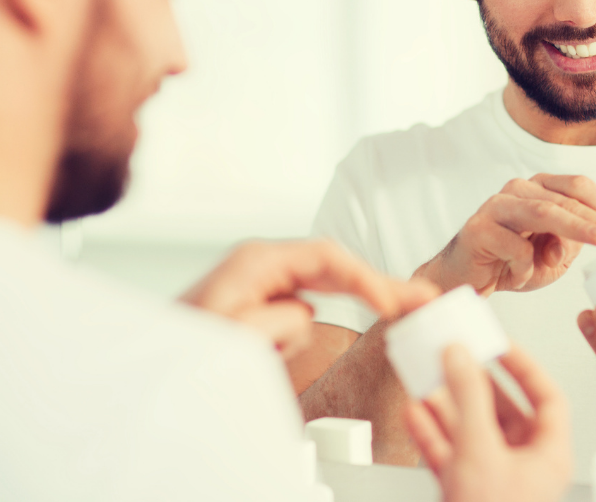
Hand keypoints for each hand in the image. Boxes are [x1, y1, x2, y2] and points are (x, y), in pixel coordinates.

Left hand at [181, 239, 438, 359]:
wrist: (155, 356)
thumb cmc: (184, 343)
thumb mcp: (233, 338)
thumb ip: (279, 321)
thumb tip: (307, 311)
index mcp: (258, 261)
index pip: (328, 258)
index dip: (365, 278)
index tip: (392, 304)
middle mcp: (265, 262)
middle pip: (336, 265)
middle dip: (379, 281)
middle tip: (422, 296)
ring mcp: (264, 278)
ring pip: (327, 281)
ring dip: (360, 294)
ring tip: (403, 302)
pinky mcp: (263, 296)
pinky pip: (308, 300)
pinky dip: (331, 309)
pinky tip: (336, 319)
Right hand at [404, 343, 571, 501]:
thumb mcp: (479, 450)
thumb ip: (468, 397)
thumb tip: (460, 355)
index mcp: (547, 454)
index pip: (547, 396)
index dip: (524, 365)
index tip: (498, 345)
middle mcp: (524, 466)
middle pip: (502, 410)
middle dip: (472, 384)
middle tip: (454, 358)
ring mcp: (494, 481)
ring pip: (472, 430)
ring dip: (447, 405)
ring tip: (427, 379)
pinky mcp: (467, 493)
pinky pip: (451, 453)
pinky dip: (432, 433)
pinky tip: (416, 414)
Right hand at [415, 174, 595, 294]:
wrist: (465, 281)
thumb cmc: (510, 264)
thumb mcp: (553, 256)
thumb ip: (573, 242)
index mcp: (537, 189)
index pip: (578, 187)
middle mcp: (516, 190)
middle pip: (565, 198)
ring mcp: (495, 206)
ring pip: (544, 211)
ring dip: (577, 227)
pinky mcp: (478, 228)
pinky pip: (516, 246)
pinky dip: (527, 266)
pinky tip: (520, 276)